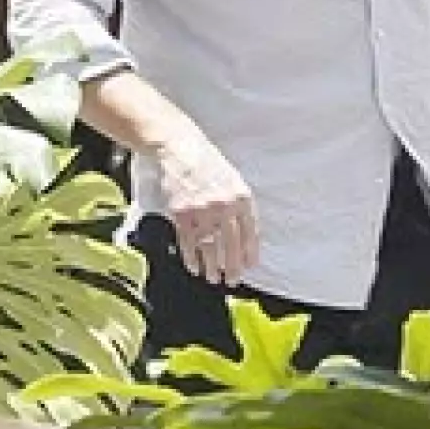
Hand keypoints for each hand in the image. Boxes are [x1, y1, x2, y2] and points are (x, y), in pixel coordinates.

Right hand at [156, 131, 259, 287]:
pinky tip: (194, 267)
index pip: (250, 233)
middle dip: (232, 266)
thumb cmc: (207, 164)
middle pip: (231, 244)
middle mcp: (224, 205)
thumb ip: (239, 205)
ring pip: (209, 246)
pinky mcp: (182, 212)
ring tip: (213, 278)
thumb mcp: (233, 180)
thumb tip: (244, 234)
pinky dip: (191, 257)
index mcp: (242, 197)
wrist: (179, 148)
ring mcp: (202, 210)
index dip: (250, 253)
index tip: (249, 267)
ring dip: (211, 266)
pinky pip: (188, 241)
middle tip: (232, 280)